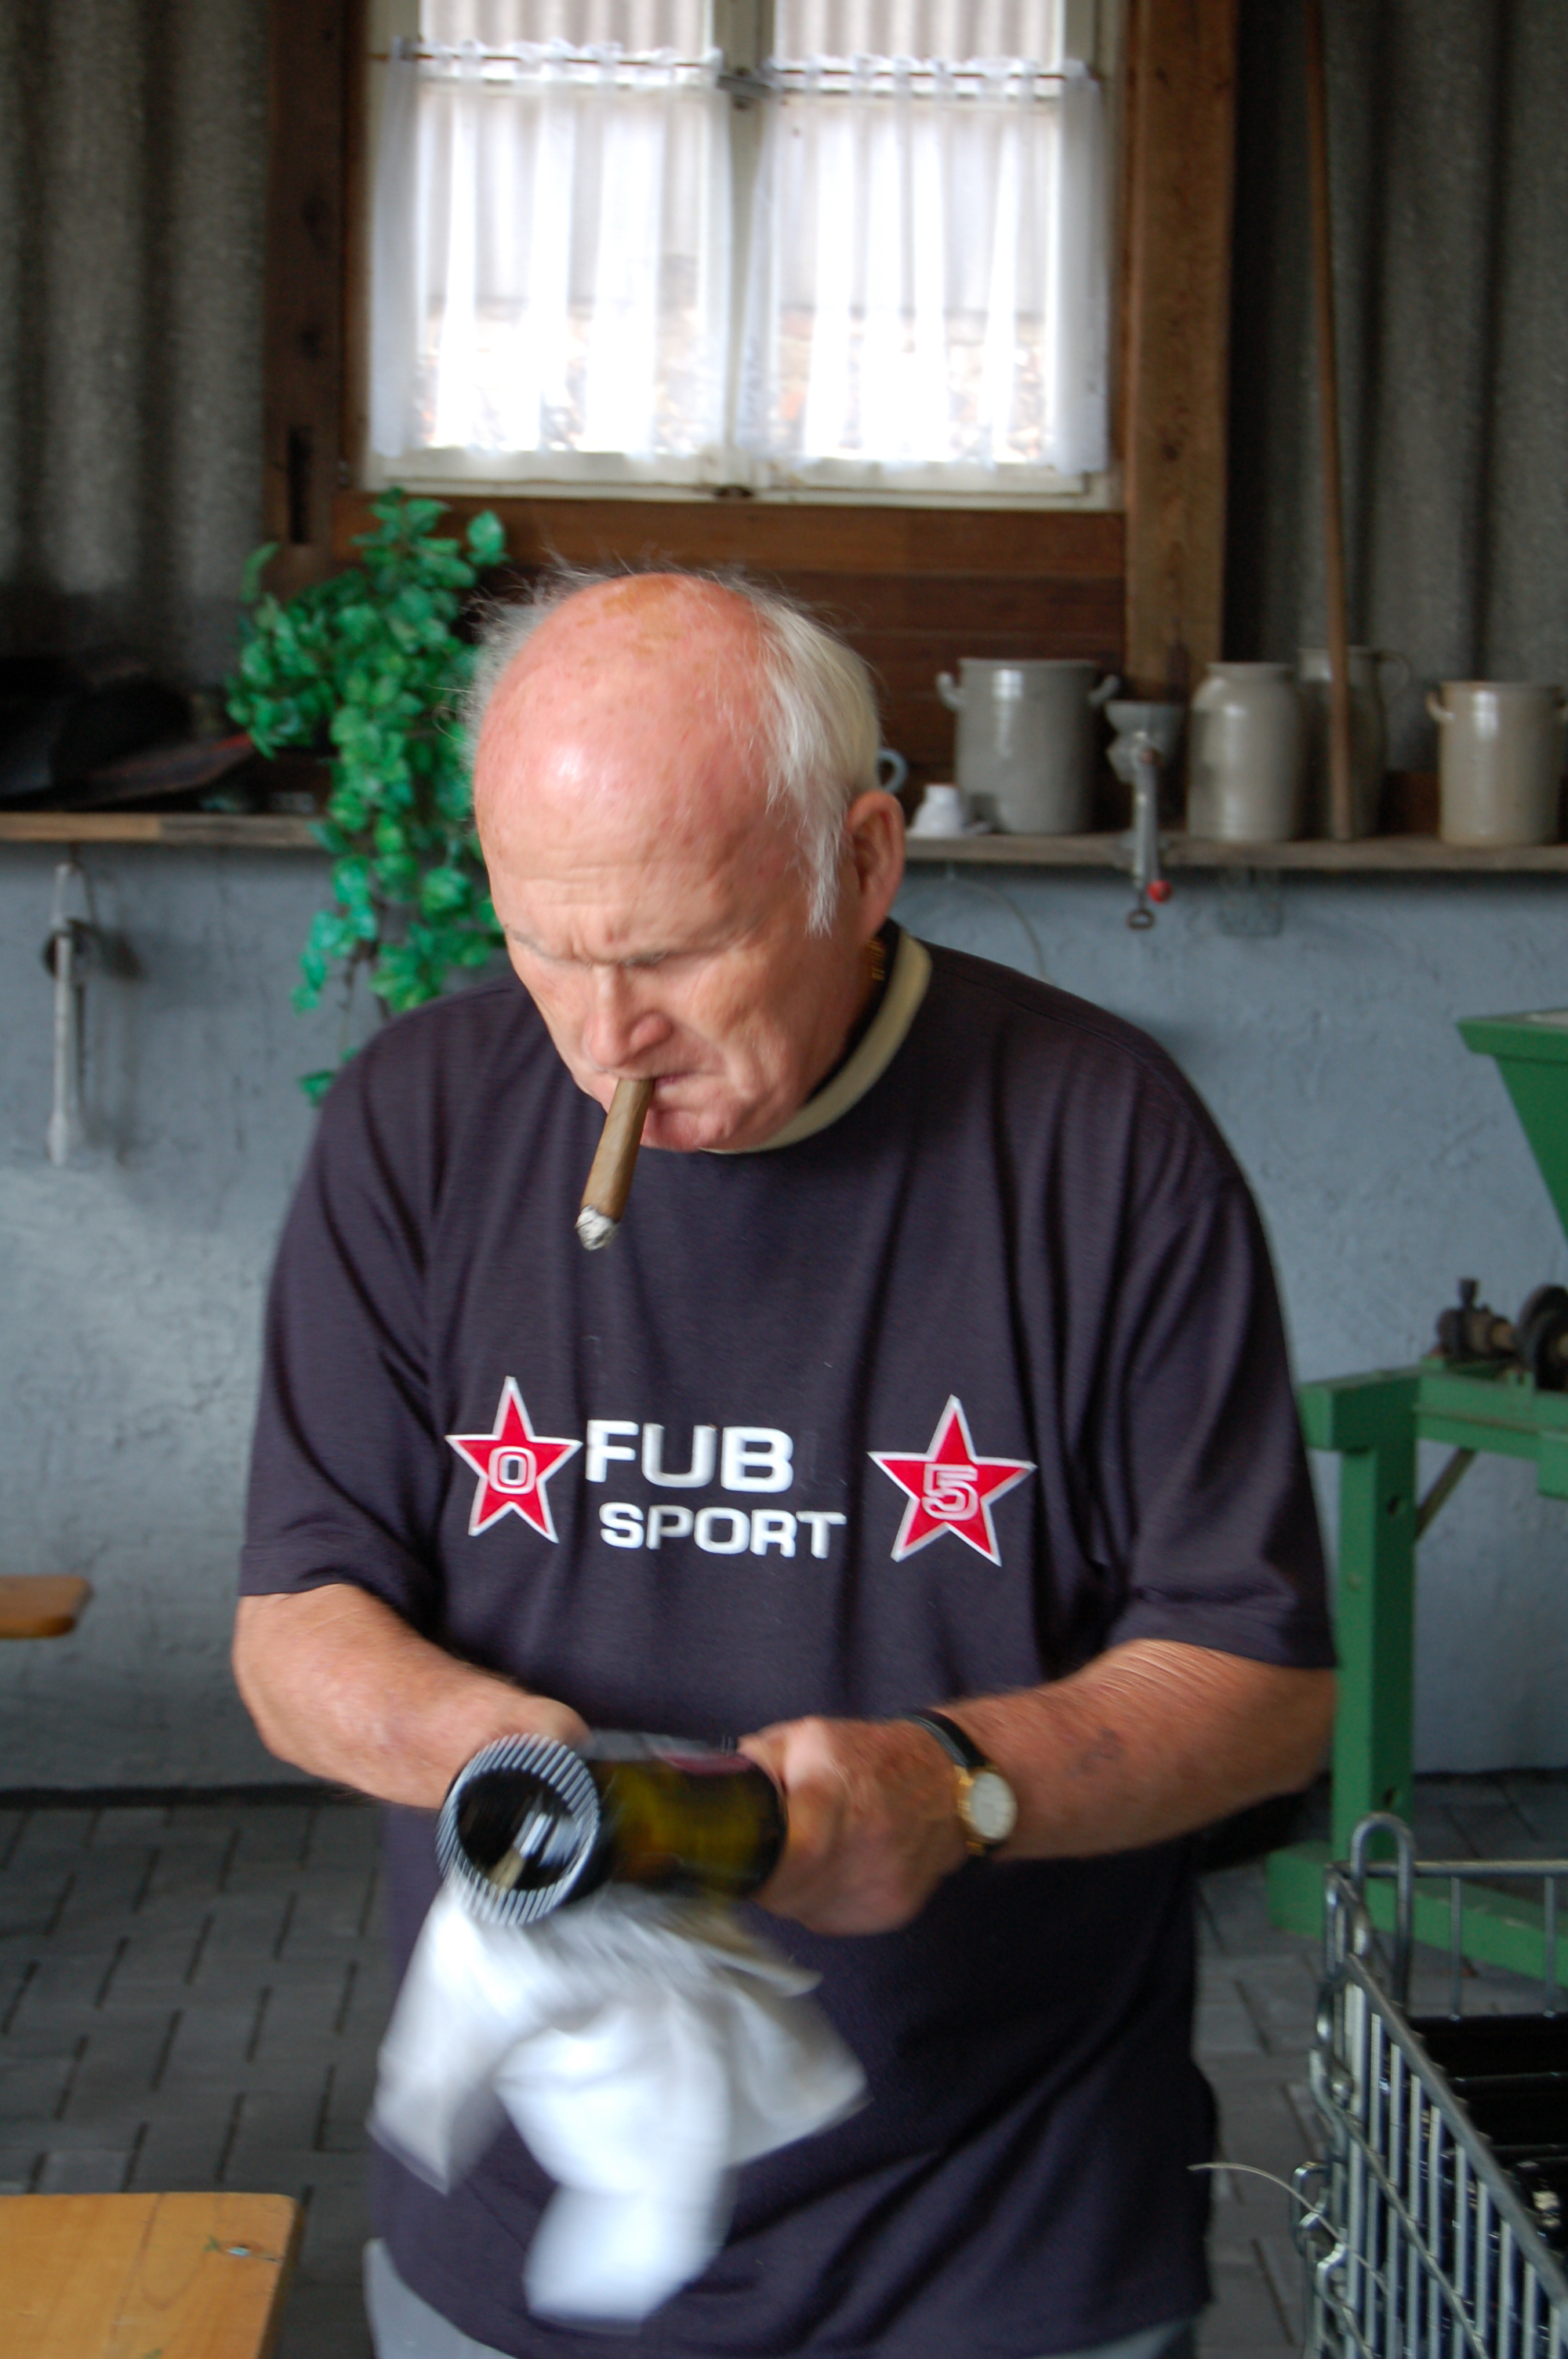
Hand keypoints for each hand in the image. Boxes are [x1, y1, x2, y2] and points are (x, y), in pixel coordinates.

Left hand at [738, 1716, 967, 1934]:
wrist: (948, 1782)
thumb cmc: (869, 1757)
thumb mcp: (805, 1737)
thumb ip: (755, 1764)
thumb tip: (707, 1795)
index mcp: (831, 1796)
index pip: (782, 1860)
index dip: (753, 1867)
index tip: (740, 1856)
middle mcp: (862, 1846)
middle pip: (786, 1893)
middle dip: (766, 1879)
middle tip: (768, 1852)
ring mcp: (881, 1886)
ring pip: (805, 1914)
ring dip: (792, 1893)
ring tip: (806, 1855)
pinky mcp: (894, 1913)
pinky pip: (833, 1923)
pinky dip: (822, 1903)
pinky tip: (835, 1870)